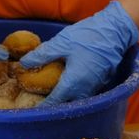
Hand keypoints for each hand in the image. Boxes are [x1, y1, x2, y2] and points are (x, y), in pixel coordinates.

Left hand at [20, 1, 138, 105]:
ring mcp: (95, 85)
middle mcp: (85, 88)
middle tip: (41, 99)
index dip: (43, 106)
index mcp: (73, 82)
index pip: (55, 101)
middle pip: (67, 103)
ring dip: (67, 98)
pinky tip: (70, 81)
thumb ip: (42, 55)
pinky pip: (86, 91)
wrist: (115, 30)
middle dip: (55, 104)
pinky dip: (77, 91)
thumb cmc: (87, 36)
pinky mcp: (102, 80)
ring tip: (54, 91)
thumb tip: (23, 63)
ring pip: (78, 98)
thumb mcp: (61, 43)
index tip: (33, 108)